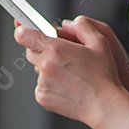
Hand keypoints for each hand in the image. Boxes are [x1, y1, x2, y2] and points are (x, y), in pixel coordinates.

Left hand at [13, 15, 128, 128]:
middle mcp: (46, 66)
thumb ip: (81, 26)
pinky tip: (66, 84)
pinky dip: (49, 82)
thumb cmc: (104, 75)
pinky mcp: (42, 97)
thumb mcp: (100, 41)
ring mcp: (43, 83)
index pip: (24, 35)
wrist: (104, 105)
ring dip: (47, 67)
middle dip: (42, 49)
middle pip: (30, 51)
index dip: (23, 30)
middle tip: (60, 53)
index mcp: (56, 49)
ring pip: (37, 68)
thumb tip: (67, 23)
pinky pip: (40, 84)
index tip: (23, 28)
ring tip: (69, 72)